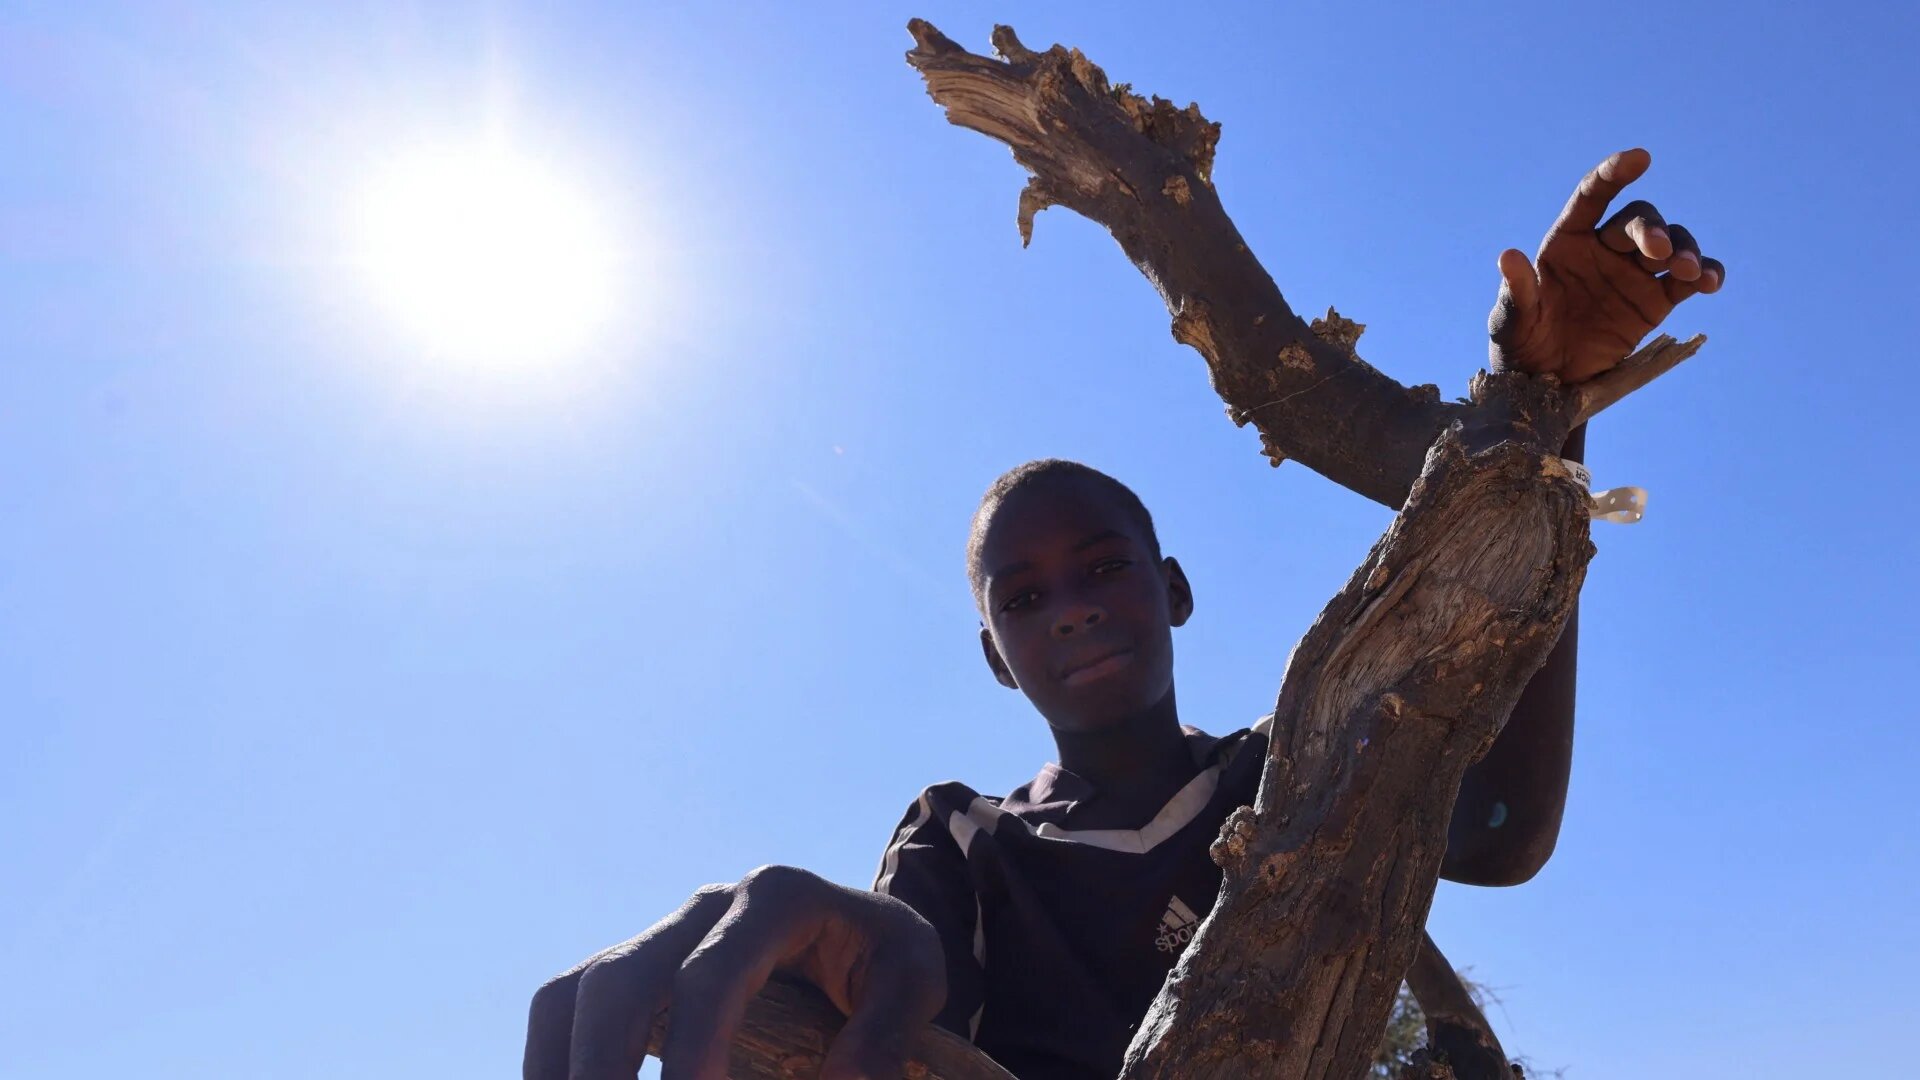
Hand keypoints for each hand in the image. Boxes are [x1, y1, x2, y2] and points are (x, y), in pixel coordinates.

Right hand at [524, 865, 946, 1079]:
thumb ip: (889, 1028)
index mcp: (777, 896)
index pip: (711, 975)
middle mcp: (707, 905)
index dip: (691, 1050)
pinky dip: (557, 1064)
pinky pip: (570, 1008)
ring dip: (561, 1067)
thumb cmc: (887, 959)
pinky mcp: (639, 967)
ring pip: (576, 990)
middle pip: (620, 976)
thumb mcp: (917, 978)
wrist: (863, 933)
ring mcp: (663, 934)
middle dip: (602, 1063)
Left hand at [1489, 148, 1725, 383]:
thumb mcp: (1511, 321)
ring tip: (1686, 271)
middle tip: (1657, 252)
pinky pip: (1687, 279)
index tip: (1640, 159)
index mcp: (1567, 241)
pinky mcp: (1656, 300)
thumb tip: (1509, 256)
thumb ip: (1516, 291)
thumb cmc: (1522, 343)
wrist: (1547, 383)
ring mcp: (1633, 272)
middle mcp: (1604, 248)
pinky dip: (1704, 274)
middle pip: (1638, 221)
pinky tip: (1709, 281)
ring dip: (1683, 249)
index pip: (1592, 195)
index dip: (1614, 174)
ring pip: (1670, 244)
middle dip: (1651, 230)